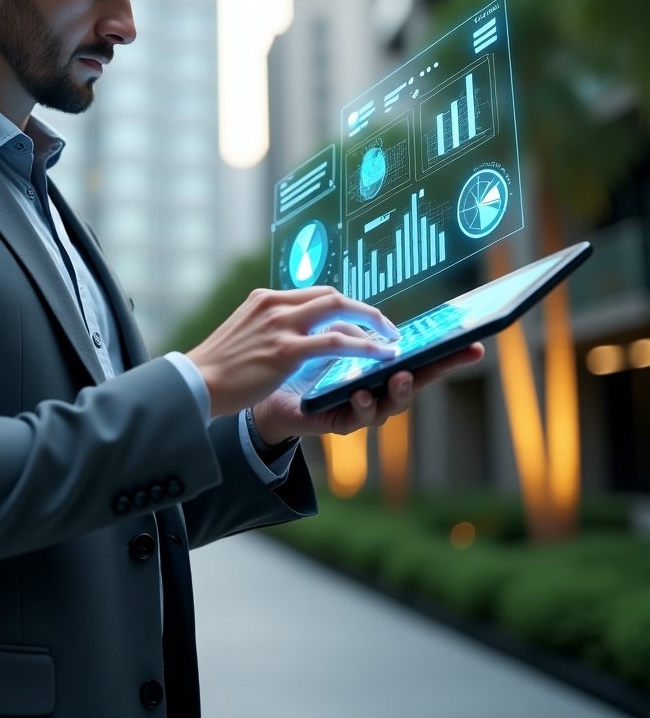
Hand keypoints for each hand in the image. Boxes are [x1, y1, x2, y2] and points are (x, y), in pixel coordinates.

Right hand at [187, 287, 401, 417]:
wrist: (196, 383)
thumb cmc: (218, 367)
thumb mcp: (244, 333)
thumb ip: (268, 326)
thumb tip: (291, 334)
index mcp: (264, 299)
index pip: (315, 293)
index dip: (343, 305)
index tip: (360, 319)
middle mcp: (275, 305)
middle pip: (333, 296)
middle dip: (365, 310)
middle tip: (386, 326)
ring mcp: (280, 325)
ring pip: (339, 312)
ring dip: (372, 325)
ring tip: (391, 341)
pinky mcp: (285, 350)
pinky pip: (335, 343)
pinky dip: (363, 347)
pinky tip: (380, 356)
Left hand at [251, 335, 484, 441]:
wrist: (264, 393)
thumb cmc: (302, 365)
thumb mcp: (328, 340)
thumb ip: (349, 329)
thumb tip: (370, 316)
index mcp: (378, 368)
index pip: (418, 358)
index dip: (446, 352)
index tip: (475, 343)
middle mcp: (376, 390)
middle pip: (415, 381)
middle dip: (439, 370)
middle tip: (457, 356)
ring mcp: (359, 410)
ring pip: (389, 405)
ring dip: (399, 391)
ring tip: (401, 375)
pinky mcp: (335, 423)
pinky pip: (353, 418)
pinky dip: (361, 406)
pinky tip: (362, 394)